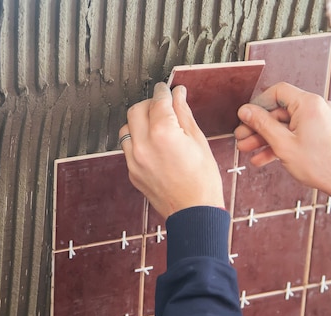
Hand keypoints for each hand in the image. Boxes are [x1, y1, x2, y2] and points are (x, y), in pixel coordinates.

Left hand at [119, 82, 223, 219]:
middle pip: (136, 110)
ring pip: (127, 128)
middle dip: (149, 104)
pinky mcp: (132, 172)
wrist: (194, 212)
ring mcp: (134, 160)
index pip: (158, 101)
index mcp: (163, 134)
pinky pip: (128, 147)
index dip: (164, 91)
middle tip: (163, 107)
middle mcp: (143, 145)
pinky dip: (138, 140)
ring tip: (158, 127)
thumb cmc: (202, 180)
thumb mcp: (198, 140)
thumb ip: (183, 113)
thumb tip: (178, 94)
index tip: (167, 89)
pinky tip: (154, 145)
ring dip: (140, 122)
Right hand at [235, 82, 330, 211]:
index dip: (258, 103)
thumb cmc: (318, 165)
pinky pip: (296, 132)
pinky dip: (280, 142)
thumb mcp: (282, 144)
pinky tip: (263, 157)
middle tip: (241, 137)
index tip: (245, 117)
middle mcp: (317, 107)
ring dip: (265, 137)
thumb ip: (262, 124)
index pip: (278, 92)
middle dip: (258, 126)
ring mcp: (320, 120)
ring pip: (285, 124)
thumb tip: (245, 111)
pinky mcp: (321, 131)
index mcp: (309, 104)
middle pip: (279, 111)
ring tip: (247, 149)